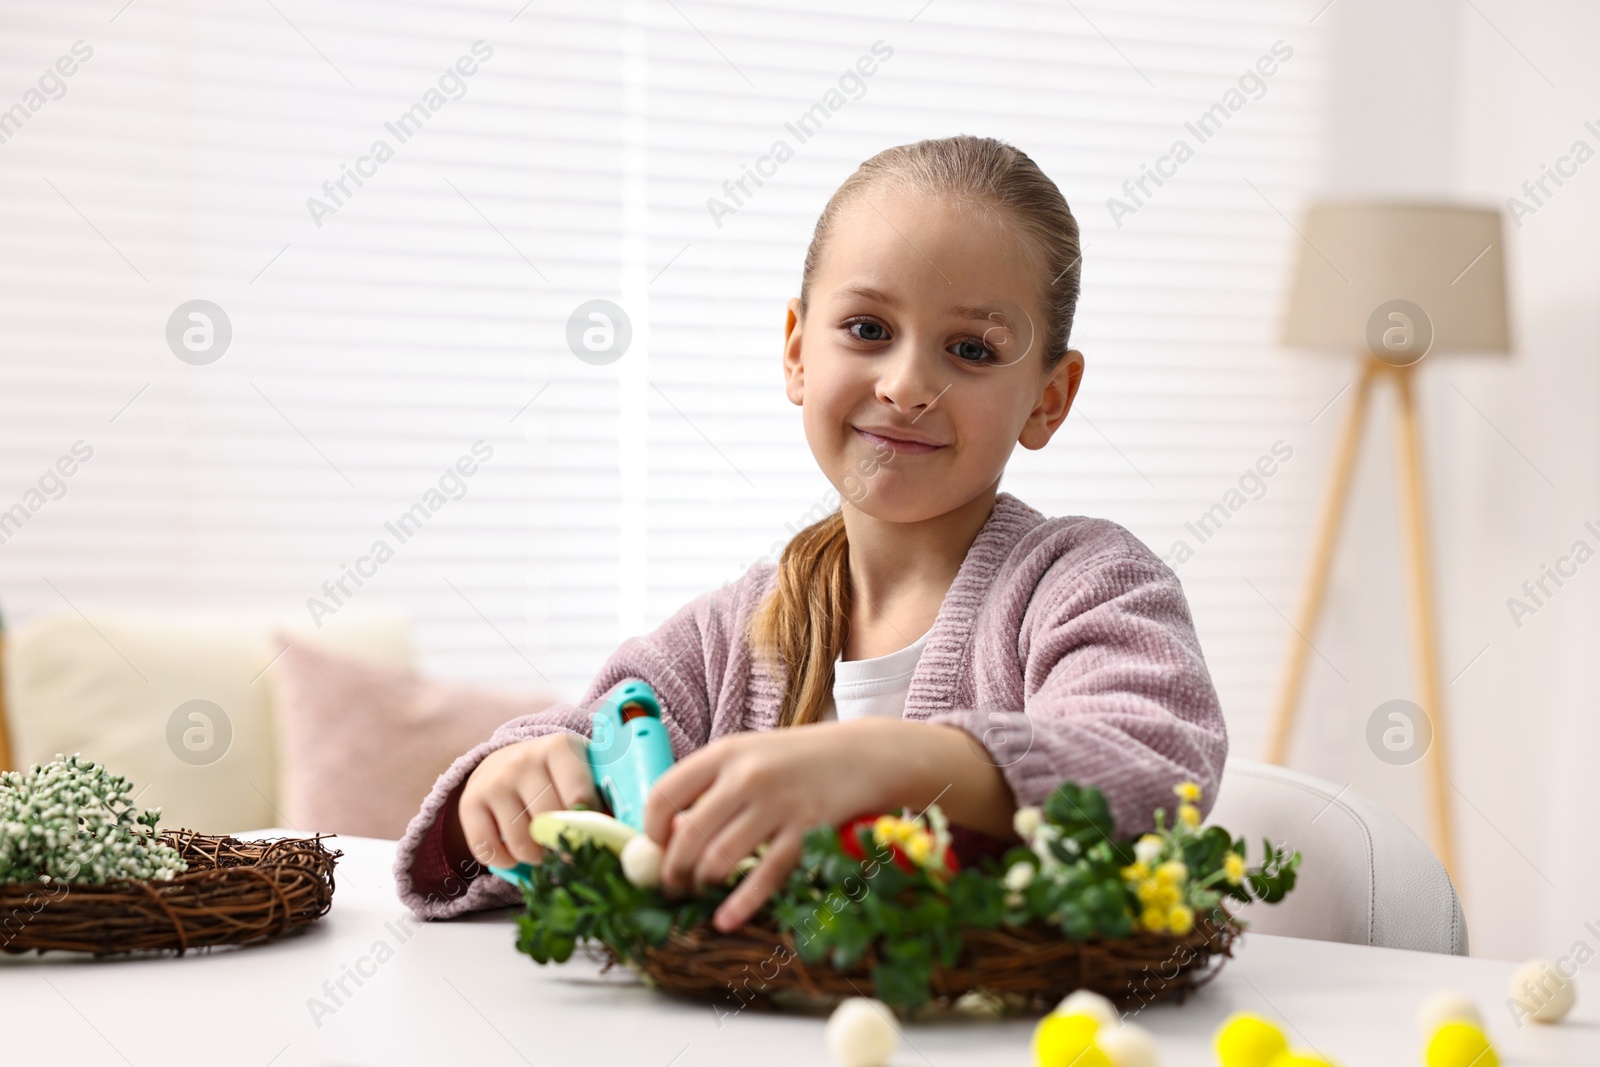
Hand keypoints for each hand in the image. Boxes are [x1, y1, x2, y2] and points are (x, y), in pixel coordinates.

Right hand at [451, 732, 599, 869]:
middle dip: (560, 845)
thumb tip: (617, 836)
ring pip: (521, 841)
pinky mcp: (470, 801)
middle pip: (549, 822)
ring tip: (542, 850)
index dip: (588, 828)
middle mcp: (524, 759)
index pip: (579, 797)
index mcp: (560, 747)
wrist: (506, 760)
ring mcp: (495, 780)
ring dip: (535, 856)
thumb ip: (602, 798)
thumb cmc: (555, 775)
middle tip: (565, 848)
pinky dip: (504, 861)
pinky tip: (514, 853)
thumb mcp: (582, 772)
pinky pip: (487, 849)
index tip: (590, 840)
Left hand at [642, 723, 899, 932]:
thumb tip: (668, 833)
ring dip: (702, 883)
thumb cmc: (798, 760)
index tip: (654, 848)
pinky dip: (740, 904)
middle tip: (673, 884)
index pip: (665, 793)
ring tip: (701, 889)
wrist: (864, 756)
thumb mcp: (750, 756)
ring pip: (719, 858)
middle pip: (687, 834)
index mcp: (725, 752)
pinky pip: (764, 877)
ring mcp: (778, 805)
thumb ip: (712, 786)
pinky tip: (726, 919)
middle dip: (673, 869)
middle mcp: (747, 776)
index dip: (650, 829)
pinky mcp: (807, 833)